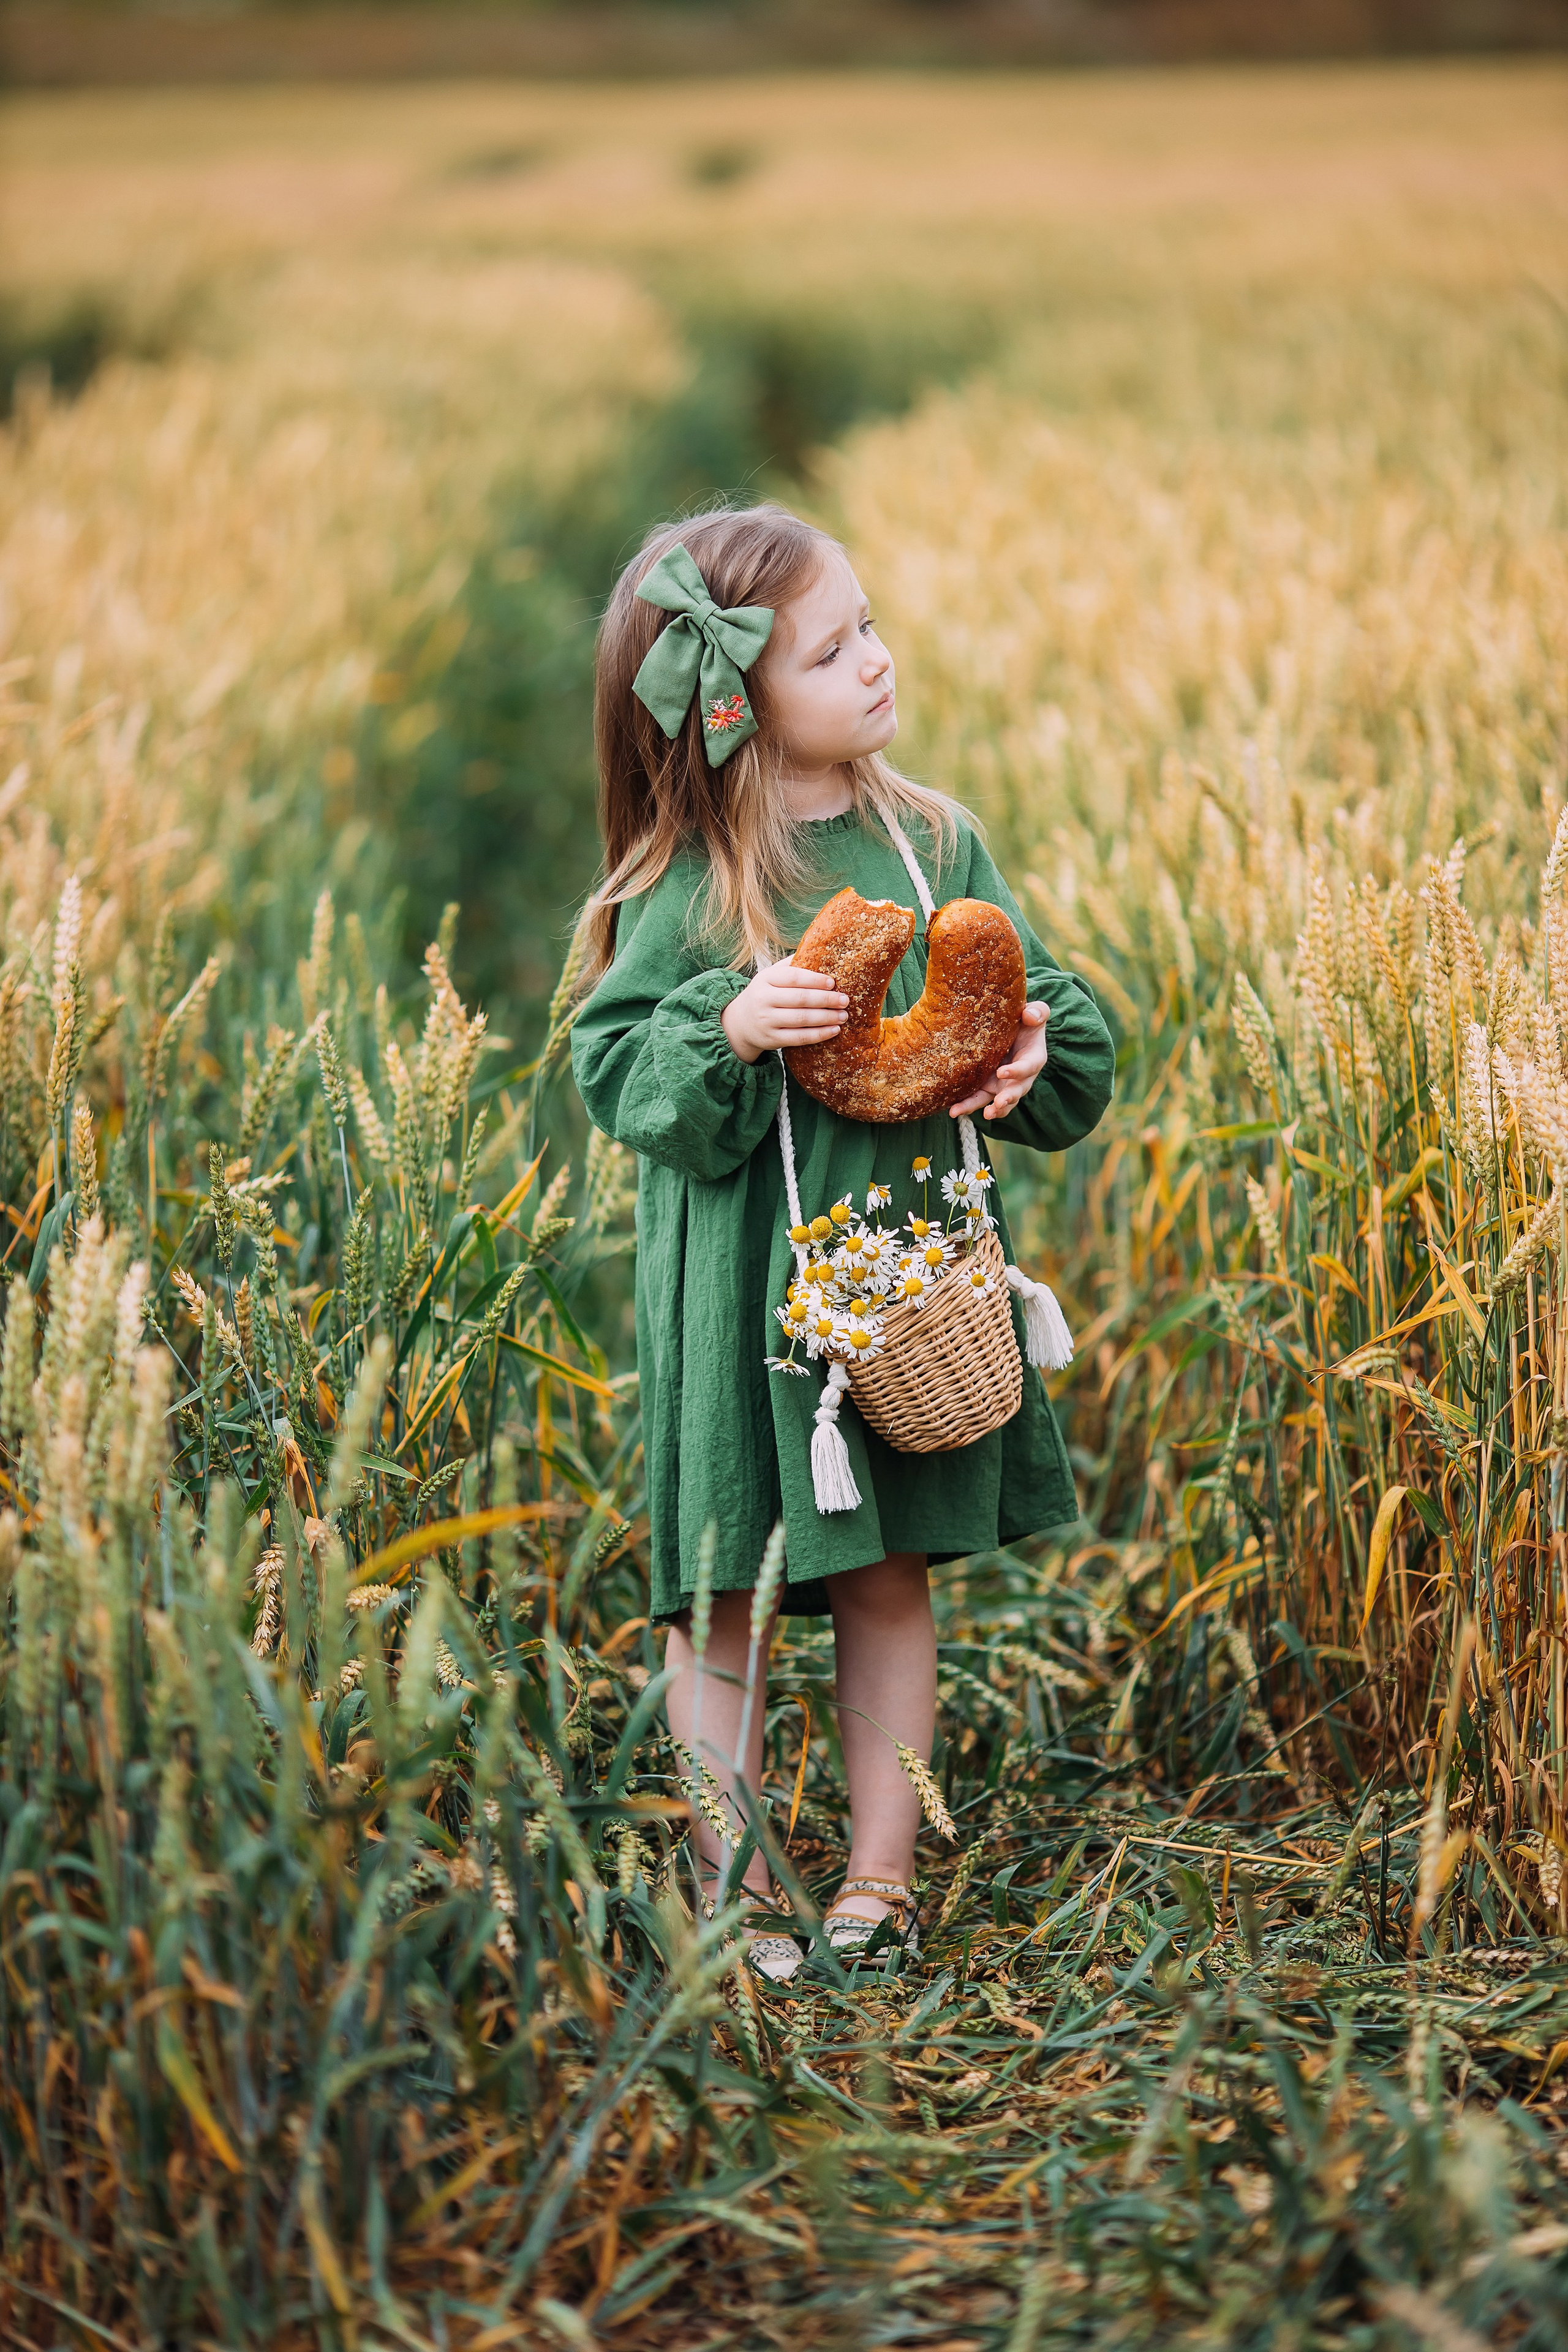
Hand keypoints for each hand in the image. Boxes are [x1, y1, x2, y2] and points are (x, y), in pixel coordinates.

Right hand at [721, 956, 848, 1063]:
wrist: (740, 1022)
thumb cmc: (764, 994)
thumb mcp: (770, 976)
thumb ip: (790, 965)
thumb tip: (818, 951)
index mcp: (765, 979)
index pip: (793, 977)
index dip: (815, 979)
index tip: (833, 982)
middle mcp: (764, 999)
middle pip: (800, 999)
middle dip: (826, 999)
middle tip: (844, 1000)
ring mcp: (767, 1020)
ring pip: (802, 1019)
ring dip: (826, 1017)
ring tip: (843, 1015)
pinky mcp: (772, 1039)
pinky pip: (799, 1037)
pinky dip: (819, 1034)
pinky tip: (834, 1030)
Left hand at [949, 1001, 1048, 1121]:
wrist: (1007, 1027)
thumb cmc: (1022, 1018)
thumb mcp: (1034, 1011)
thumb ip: (1037, 1012)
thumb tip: (1028, 1016)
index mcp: (1033, 1058)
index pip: (1028, 1067)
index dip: (1017, 1071)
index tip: (1002, 1072)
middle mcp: (1020, 1076)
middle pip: (1016, 1091)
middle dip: (1007, 1099)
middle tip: (997, 1104)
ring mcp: (1003, 1084)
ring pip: (998, 1101)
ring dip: (992, 1110)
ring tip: (983, 1115)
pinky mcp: (987, 1086)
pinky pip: (980, 1099)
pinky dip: (970, 1106)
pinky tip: (956, 1110)